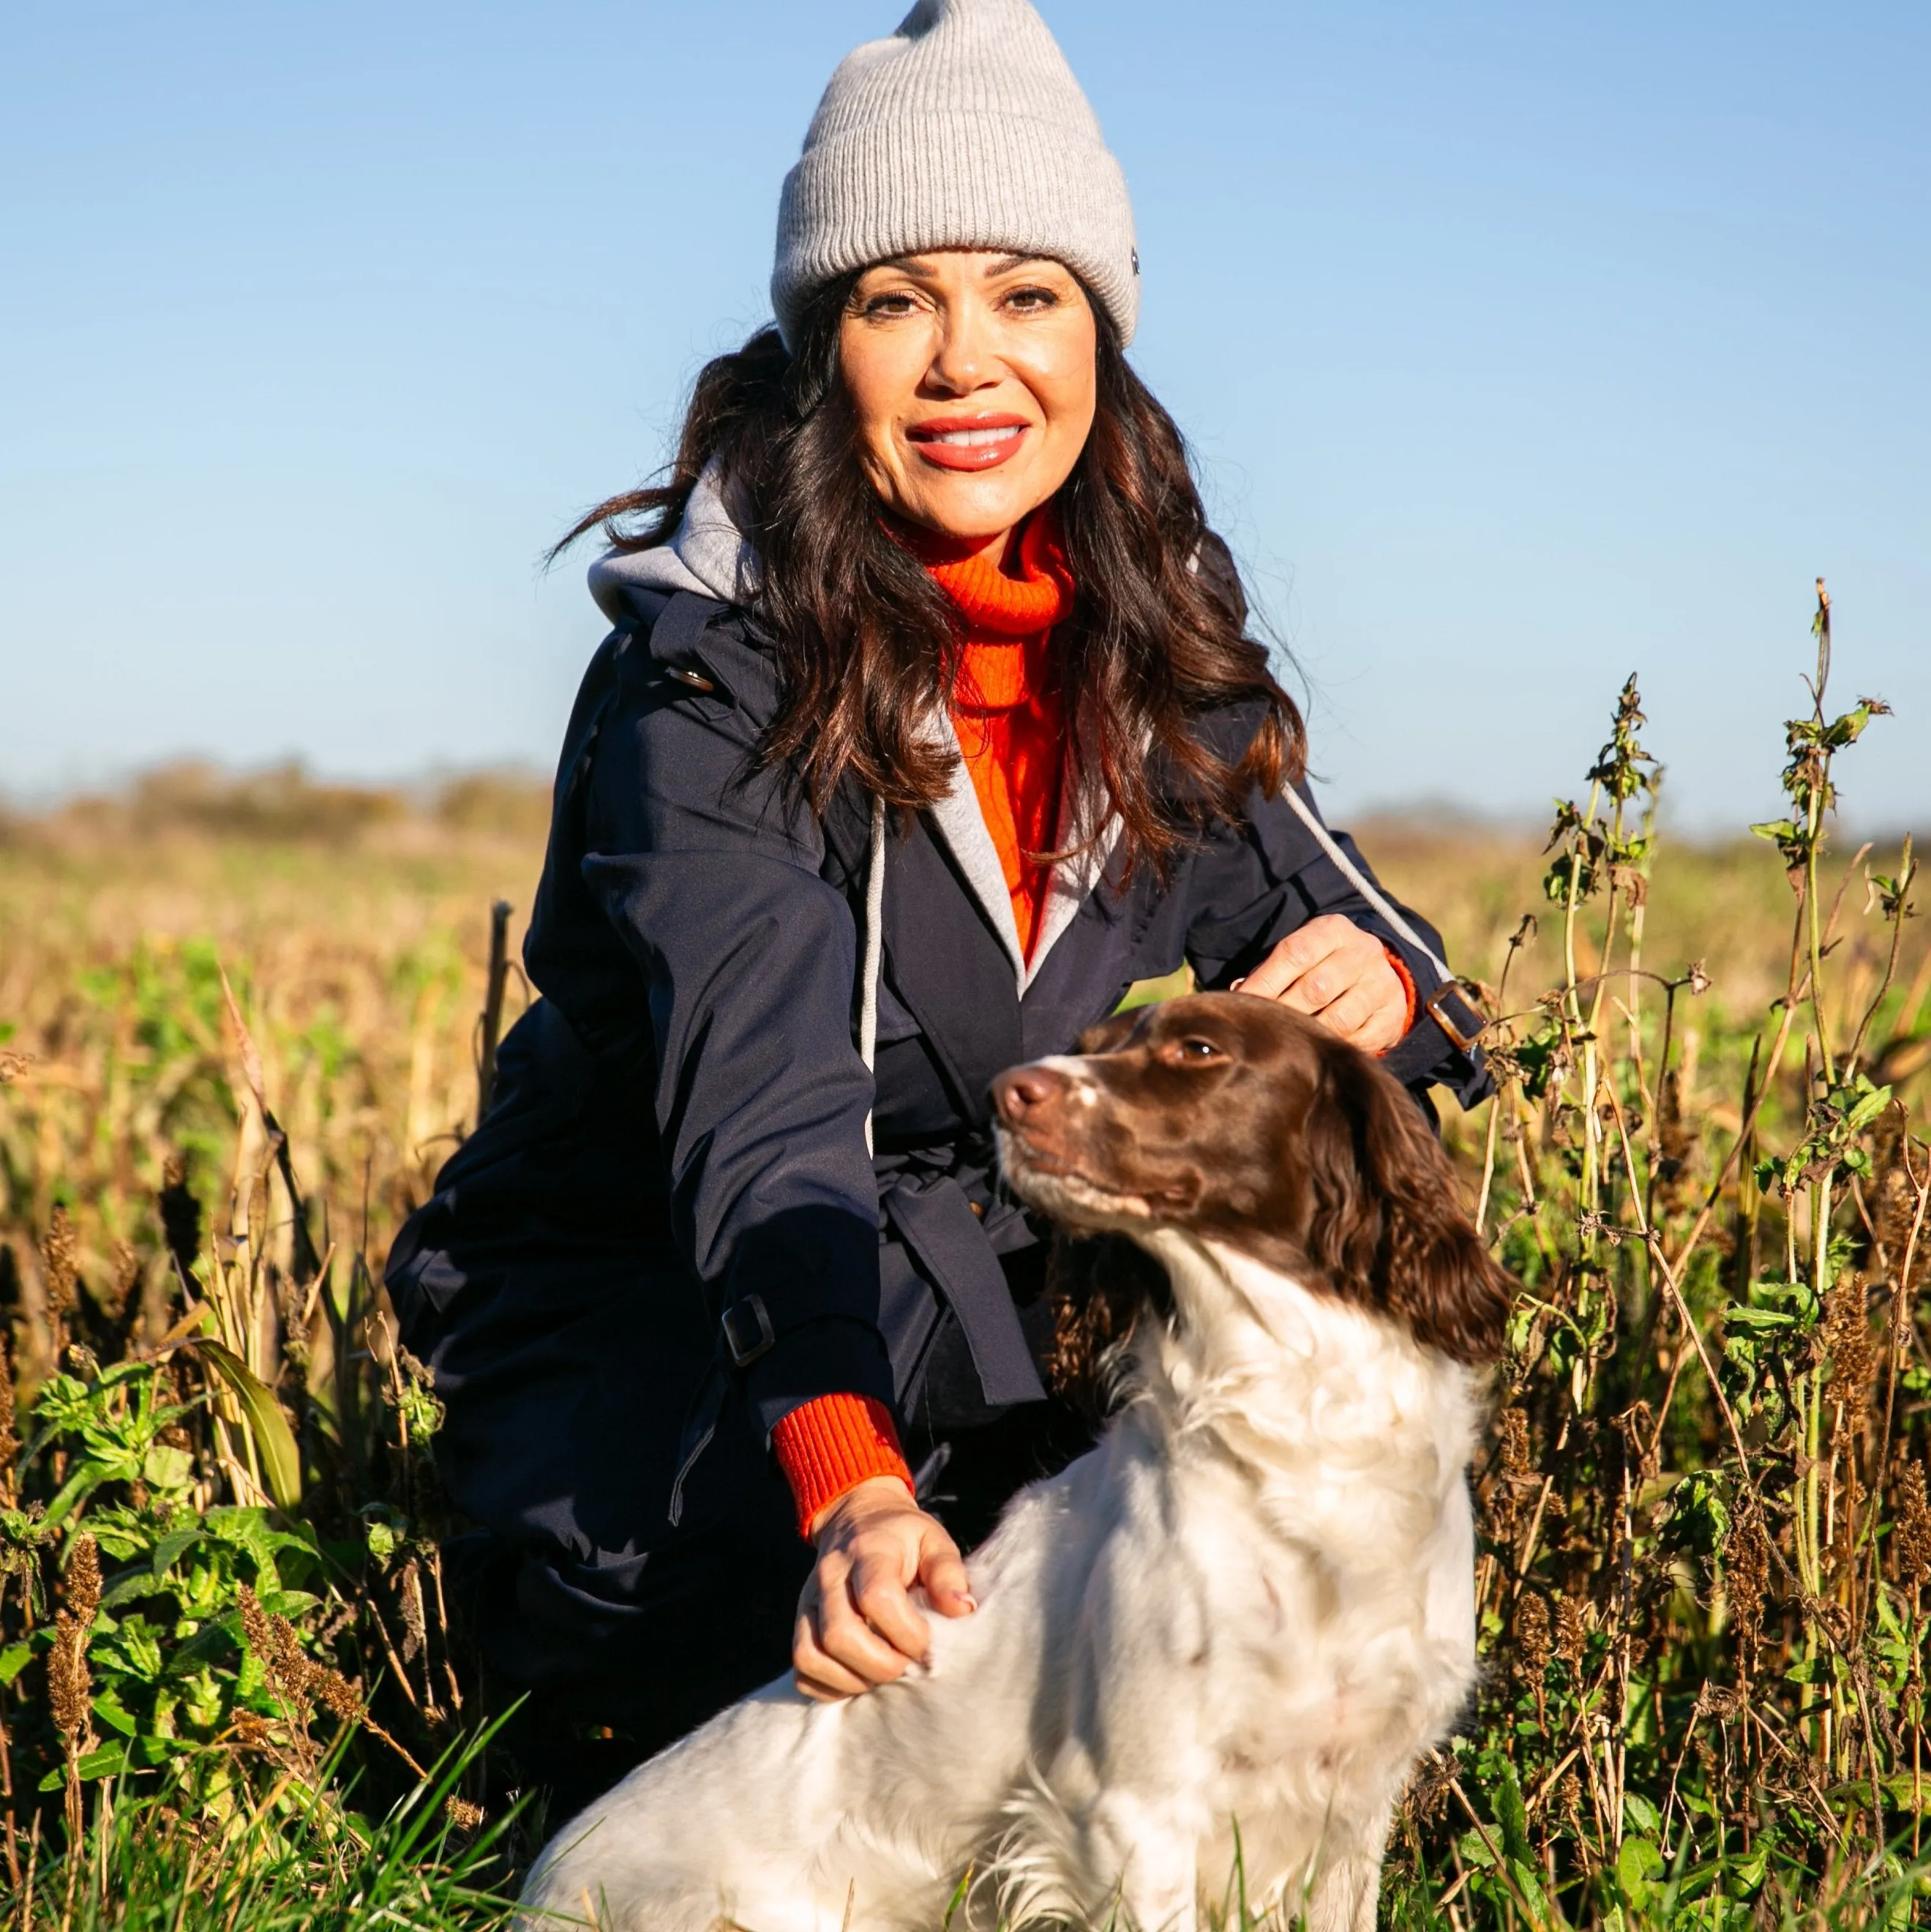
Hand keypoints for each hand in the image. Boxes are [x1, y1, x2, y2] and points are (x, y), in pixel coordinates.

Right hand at [792, 1475, 975, 1699]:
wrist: (856, 1518)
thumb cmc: (903, 1537)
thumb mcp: (934, 1540)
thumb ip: (948, 1572)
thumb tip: (962, 1610)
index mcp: (869, 1551)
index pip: (876, 1597)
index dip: (906, 1632)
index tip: (926, 1642)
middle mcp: (830, 1576)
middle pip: (839, 1634)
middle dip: (879, 1665)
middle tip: (905, 1663)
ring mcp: (809, 1600)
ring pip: (811, 1655)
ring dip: (852, 1679)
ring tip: (881, 1670)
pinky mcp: (800, 1621)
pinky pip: (801, 1668)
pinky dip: (828, 1684)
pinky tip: (857, 1674)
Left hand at [1233, 914, 1408, 1054]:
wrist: (1377, 975)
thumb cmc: (1321, 966)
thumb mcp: (1301, 956)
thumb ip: (1271, 971)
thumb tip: (1240, 994)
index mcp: (1334, 930)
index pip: (1296, 952)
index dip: (1266, 980)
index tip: (1243, 1001)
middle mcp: (1363, 952)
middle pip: (1317, 987)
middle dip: (1285, 1011)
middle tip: (1265, 1028)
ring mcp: (1382, 983)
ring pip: (1340, 1018)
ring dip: (1310, 1033)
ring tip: (1290, 1041)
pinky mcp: (1393, 1014)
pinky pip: (1360, 1039)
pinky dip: (1336, 1046)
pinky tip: (1320, 1048)